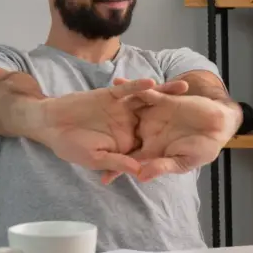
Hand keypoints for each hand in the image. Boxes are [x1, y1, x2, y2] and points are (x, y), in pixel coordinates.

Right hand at [38, 78, 188, 175]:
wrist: (50, 123)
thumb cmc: (70, 145)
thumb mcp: (95, 158)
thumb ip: (117, 161)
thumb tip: (140, 169)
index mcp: (127, 142)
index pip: (153, 142)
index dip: (172, 141)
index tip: (194, 141)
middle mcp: (128, 123)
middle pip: (157, 117)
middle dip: (177, 113)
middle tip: (201, 109)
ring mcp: (121, 108)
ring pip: (147, 100)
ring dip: (164, 94)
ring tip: (185, 89)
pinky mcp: (111, 95)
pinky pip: (128, 91)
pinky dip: (138, 87)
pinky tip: (151, 83)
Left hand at [102, 78, 240, 183]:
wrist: (220, 125)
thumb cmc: (204, 148)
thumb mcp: (183, 161)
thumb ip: (161, 166)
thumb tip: (140, 176)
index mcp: (153, 150)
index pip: (130, 159)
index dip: (115, 167)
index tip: (98, 175)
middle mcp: (149, 132)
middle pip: (123, 133)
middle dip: (105, 133)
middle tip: (82, 133)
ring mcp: (154, 115)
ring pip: (129, 111)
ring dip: (113, 107)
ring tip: (91, 102)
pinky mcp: (162, 100)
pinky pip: (145, 93)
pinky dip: (132, 89)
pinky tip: (116, 84)